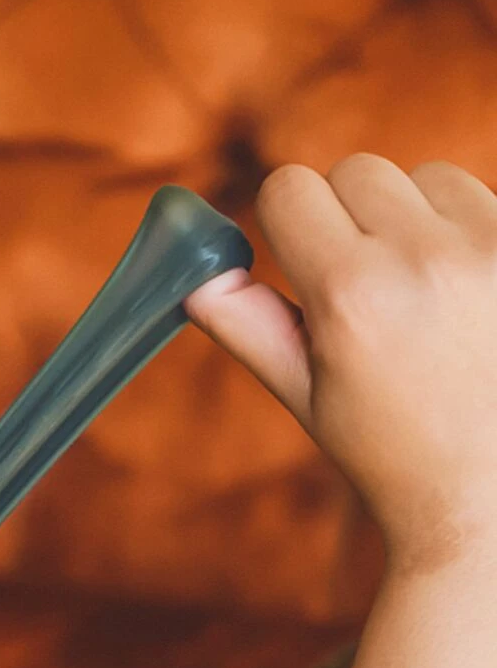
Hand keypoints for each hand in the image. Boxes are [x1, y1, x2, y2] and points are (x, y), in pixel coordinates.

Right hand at [186, 155, 496, 571]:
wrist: (493, 497)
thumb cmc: (392, 453)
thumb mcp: (305, 396)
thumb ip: (246, 327)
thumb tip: (199, 278)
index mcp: (350, 295)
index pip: (290, 188)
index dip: (284, 223)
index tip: (298, 256)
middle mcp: (424, 259)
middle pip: (355, 170)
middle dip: (346, 216)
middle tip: (362, 282)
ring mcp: (495, 249)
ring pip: (426, 178)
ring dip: (414, 217)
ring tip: (424, 292)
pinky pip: (484, 200)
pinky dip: (467, 232)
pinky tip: (470, 296)